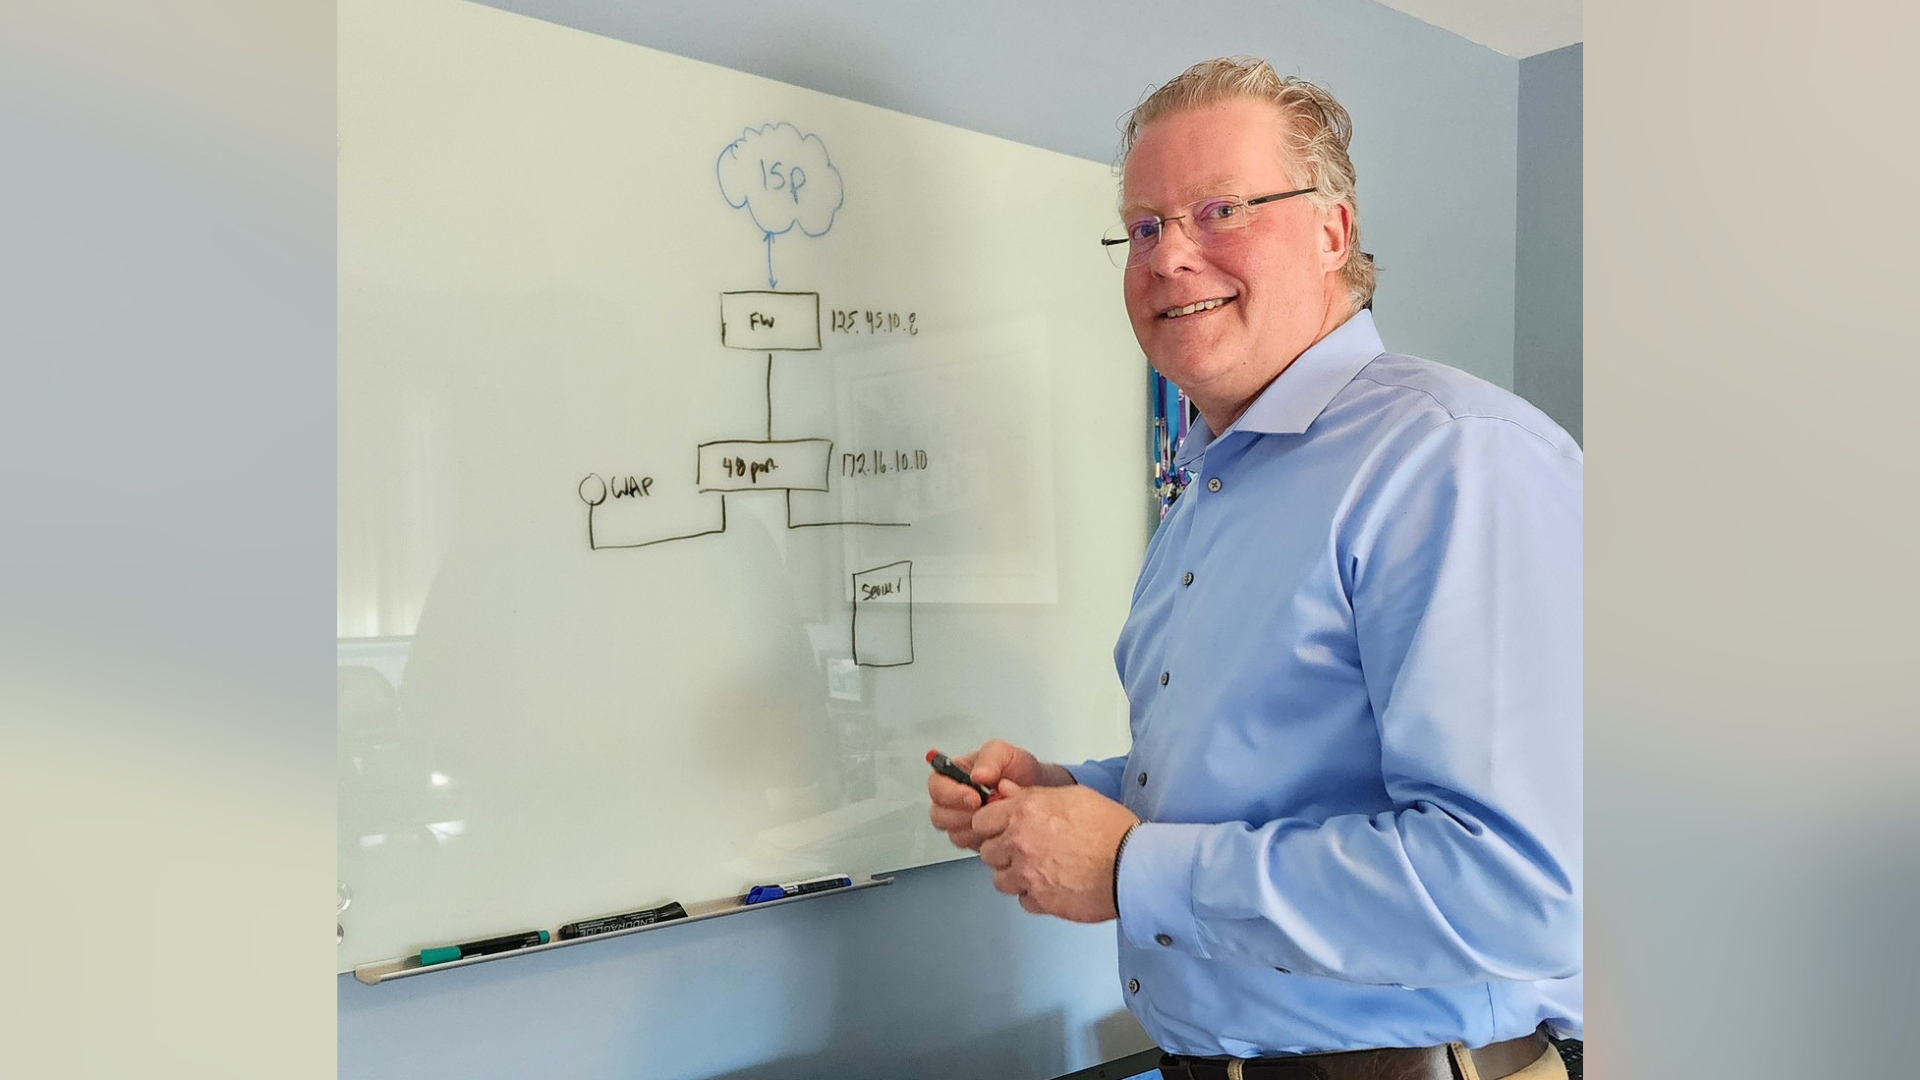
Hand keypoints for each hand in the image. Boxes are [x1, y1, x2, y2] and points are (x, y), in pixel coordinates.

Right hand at [926, 740, 1070, 850]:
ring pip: (954, 833)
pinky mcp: (974, 838)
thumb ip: (990, 759)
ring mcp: (962, 821)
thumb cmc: (1019, 769)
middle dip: (962, 815)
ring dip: (975, 828)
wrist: (1038, 789)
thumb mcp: (1005, 753)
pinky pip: (970, 846)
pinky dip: (985, 839)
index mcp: (953, 775)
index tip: (973, 797)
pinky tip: (999, 828)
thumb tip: (976, 775)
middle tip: (985, 810)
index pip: (936, 786)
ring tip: (996, 818)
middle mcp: (953, 799)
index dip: (951, 794)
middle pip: (939, 814)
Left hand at [973, 779, 1138, 922]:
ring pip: (1000, 880)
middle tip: (1024, 850)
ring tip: (1040, 870)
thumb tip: (1007, 791)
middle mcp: (1019, 842)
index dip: (991, 825)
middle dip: (1002, 852)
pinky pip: (1023, 900)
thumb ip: (1033, 795)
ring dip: (1015, 876)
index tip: (1001, 829)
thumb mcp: (1073, 797)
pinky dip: (1034, 896)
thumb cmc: (1110, 828)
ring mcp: (1027, 874)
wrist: (1132, 864)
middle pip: (987, 852)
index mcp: (1024, 812)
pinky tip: (1052, 886)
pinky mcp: (1040, 900)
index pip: (981, 821)